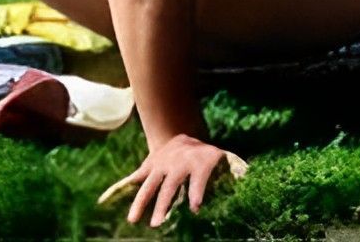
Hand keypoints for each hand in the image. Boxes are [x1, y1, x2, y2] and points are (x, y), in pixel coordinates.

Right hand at [101, 133, 246, 227]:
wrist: (181, 133)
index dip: (197, 192)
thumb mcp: (222, 158)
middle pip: (169, 187)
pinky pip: (133, 178)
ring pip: (148, 185)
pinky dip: (120, 188)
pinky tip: (107, 200)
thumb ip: (235, 170)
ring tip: (133, 221)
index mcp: (198, 163)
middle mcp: (178, 165)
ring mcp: (160, 166)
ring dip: (140, 203)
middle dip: (164, 205)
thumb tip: (252, 178)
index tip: (195, 209)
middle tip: (158, 225)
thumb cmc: (205, 155)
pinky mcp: (147, 167)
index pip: (198, 179)